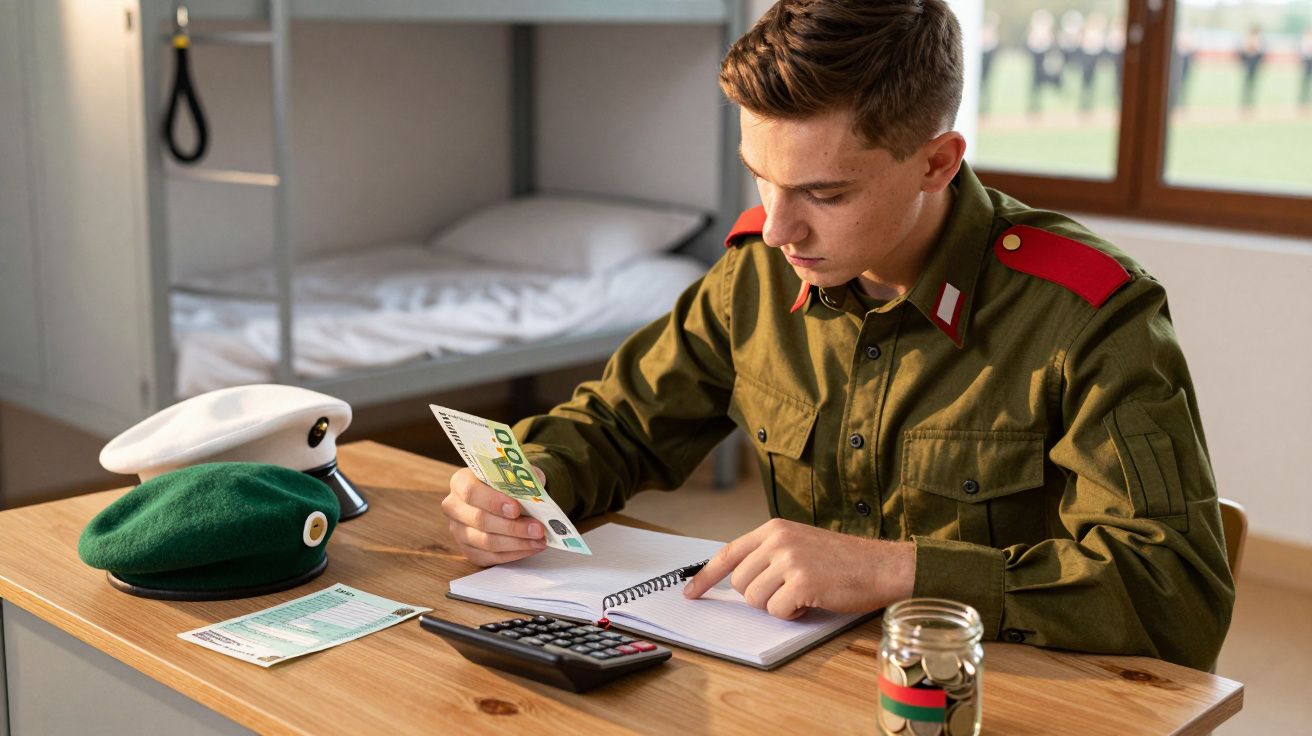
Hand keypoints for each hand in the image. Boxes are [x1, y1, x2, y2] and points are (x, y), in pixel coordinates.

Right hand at [441, 466, 547, 565]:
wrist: (503, 497)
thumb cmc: (507, 483)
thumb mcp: (515, 472)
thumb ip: (523, 476)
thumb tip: (536, 484)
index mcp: (460, 482)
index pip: (471, 492)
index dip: (493, 502)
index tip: (516, 509)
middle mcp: (454, 507)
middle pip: (480, 520)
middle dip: (513, 527)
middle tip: (538, 529)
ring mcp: (459, 531)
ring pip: (487, 542)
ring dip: (517, 542)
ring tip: (540, 539)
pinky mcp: (469, 551)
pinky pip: (492, 557)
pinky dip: (515, 553)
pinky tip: (532, 546)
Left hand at [683, 518, 915, 619]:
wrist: (883, 566)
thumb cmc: (844, 562)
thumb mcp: (801, 545)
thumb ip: (769, 555)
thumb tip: (738, 581)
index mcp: (774, 529)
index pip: (728, 553)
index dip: (705, 576)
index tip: (690, 593)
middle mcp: (778, 540)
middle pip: (741, 583)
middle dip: (761, 596)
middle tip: (790, 591)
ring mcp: (789, 560)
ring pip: (756, 600)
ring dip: (778, 606)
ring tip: (805, 594)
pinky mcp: (803, 582)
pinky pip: (778, 612)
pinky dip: (793, 616)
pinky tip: (813, 602)